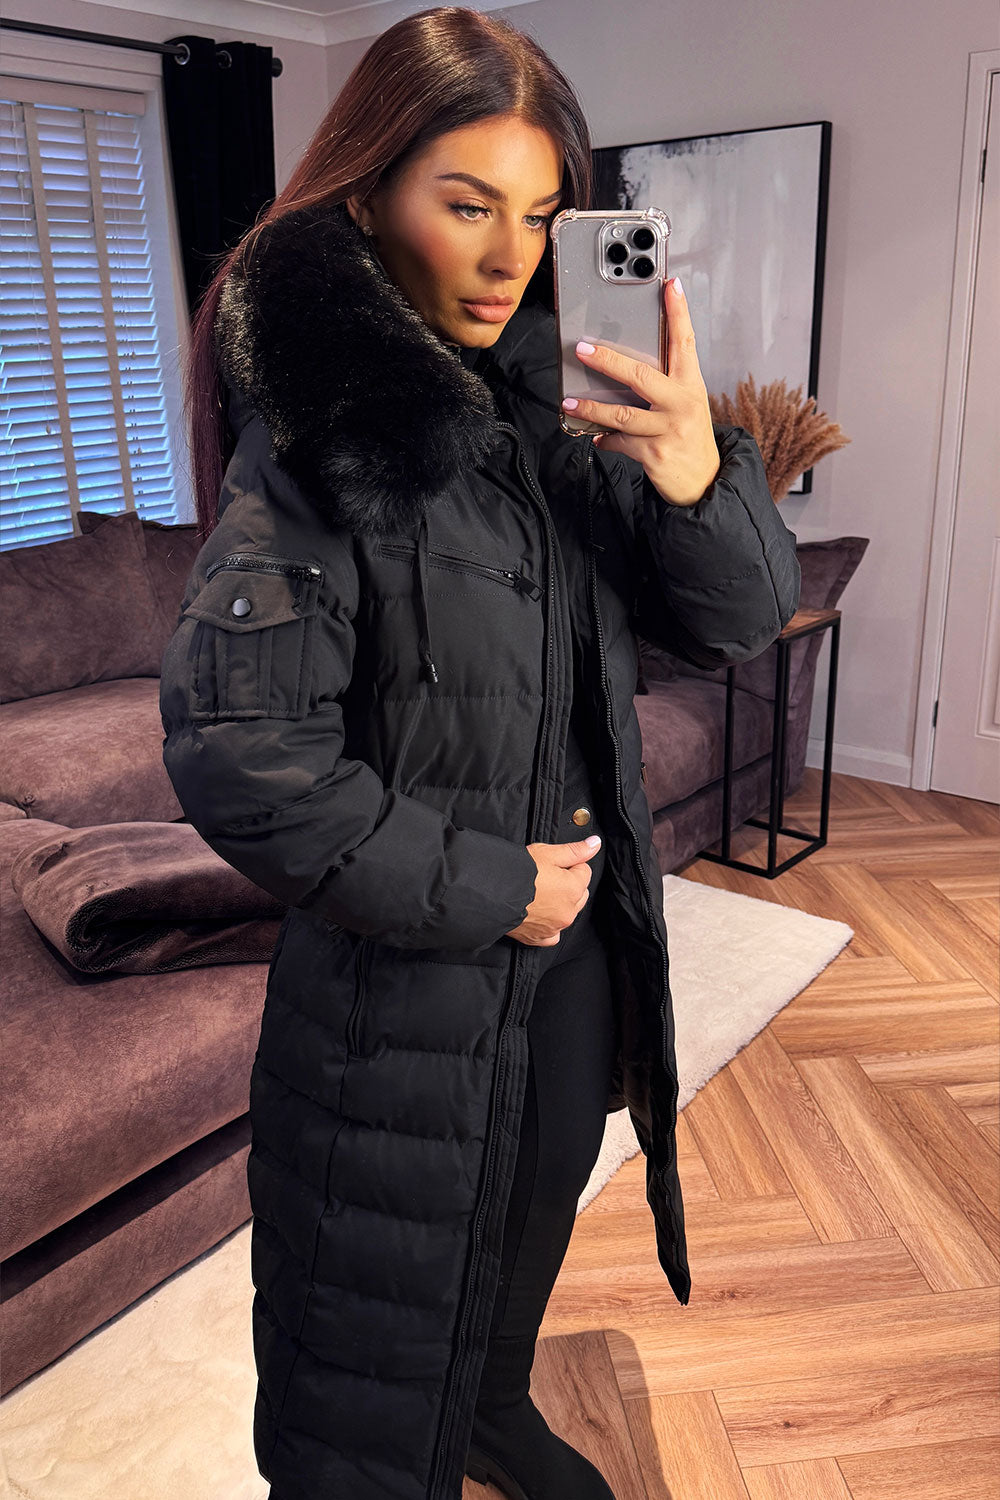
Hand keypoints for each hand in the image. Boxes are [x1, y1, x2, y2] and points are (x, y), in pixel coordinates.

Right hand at [506, 836, 601, 945]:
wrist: (490, 894)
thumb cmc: (516, 873)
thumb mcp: (547, 853)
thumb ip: (575, 850)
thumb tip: (595, 844)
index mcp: (573, 889)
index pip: (584, 871)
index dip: (569, 864)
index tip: (553, 864)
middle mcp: (568, 911)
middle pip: (579, 893)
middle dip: (567, 884)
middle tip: (544, 876)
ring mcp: (555, 927)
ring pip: (567, 912)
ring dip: (559, 904)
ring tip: (537, 893)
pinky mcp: (540, 938)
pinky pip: (553, 934)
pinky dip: (549, 925)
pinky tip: (538, 914)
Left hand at [563, 277, 720, 507]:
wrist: (705, 481)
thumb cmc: (690, 436)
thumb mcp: (687, 404)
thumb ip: (665, 383)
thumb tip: (624, 367)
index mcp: (691, 385)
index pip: (685, 342)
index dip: (678, 313)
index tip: (670, 287)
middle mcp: (681, 403)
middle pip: (641, 375)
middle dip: (609, 361)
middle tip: (584, 350)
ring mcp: (668, 429)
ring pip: (622, 414)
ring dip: (592, 409)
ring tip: (570, 402)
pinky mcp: (655, 453)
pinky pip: (620, 442)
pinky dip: (605, 440)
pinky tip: (597, 437)